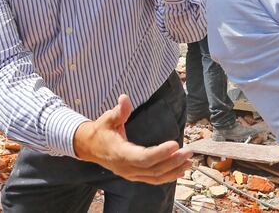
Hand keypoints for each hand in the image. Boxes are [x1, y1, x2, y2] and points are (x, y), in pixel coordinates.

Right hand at [74, 94, 191, 183]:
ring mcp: (130, 174)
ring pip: (155, 177)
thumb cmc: (100, 130)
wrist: (89, 147)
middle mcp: (126, 167)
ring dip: (173, 170)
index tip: (175, 144)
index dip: (160, 152)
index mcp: (121, 153)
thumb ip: (119, 111)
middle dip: (173, 161)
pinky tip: (180, 170)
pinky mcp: (134, 175)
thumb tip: (124, 98)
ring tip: (189, 162)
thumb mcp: (107, 118)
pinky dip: (168, 176)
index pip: (143, 157)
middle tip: (189, 151)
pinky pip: (153, 179)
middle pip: (153, 169)